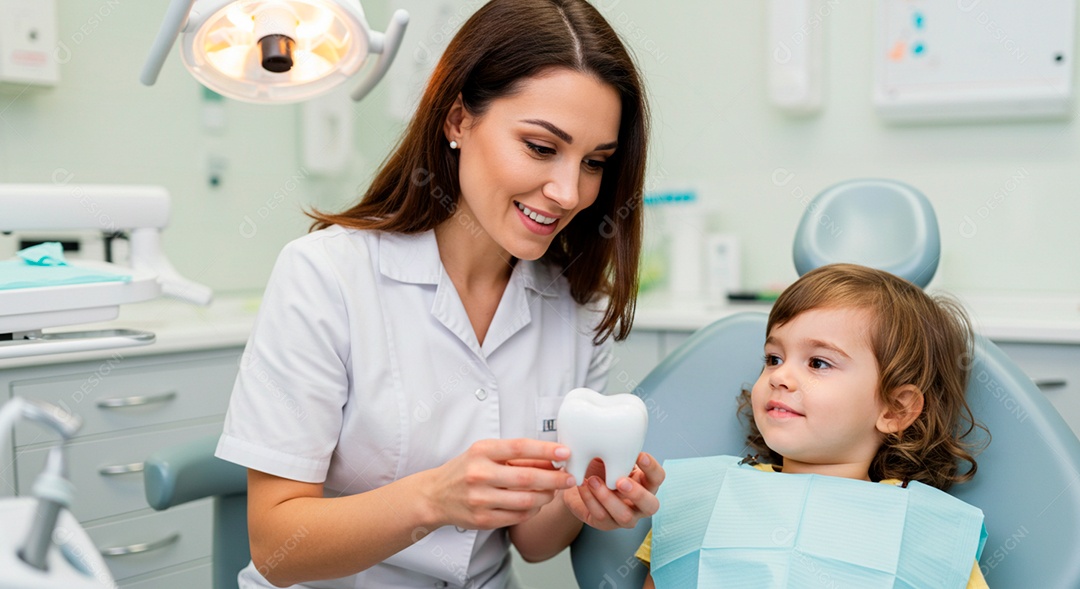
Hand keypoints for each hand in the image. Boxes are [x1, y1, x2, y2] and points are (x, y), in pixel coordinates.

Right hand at [427, 438, 575, 530]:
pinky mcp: (483, 520)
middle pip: (527, 478)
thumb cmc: (465, 470)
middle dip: (554, 478)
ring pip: (526, 501)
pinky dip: (533, 510)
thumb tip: (552, 458)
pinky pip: (518, 516)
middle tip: (570, 478)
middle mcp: (479, 474)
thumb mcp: (486, 454)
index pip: (519, 448)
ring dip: (546, 496)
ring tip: (553, 491)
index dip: (545, 450)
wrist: (435, 496)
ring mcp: (480, 499)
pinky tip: (536, 503)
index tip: (565, 452)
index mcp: (481, 452)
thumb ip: (516, 456)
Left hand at [561, 452, 663, 530]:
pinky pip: (601, 516)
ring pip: (624, 516)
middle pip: (651, 505)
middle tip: (620, 481)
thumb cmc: (599, 466)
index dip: (651, 468)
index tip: (639, 455)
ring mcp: (624, 516)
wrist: (577, 481)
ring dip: (607, 498)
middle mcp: (639, 504)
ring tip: (592, 480)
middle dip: (636, 494)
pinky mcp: (606, 524)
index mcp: (645, 483)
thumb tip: (616, 436)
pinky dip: (590, 500)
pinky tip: (582, 486)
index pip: (657, 478)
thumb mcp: (608, 455)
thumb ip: (616, 450)